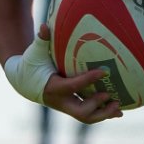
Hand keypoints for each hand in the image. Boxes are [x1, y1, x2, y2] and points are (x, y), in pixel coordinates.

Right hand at [4, 29, 120, 120]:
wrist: (24, 82)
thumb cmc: (31, 64)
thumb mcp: (35, 53)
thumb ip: (41, 41)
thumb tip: (44, 26)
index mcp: (53, 88)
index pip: (73, 86)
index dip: (88, 80)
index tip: (103, 72)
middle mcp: (61, 101)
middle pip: (81, 112)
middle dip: (97, 106)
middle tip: (110, 96)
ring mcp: (67, 107)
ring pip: (86, 117)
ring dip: (104, 114)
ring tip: (119, 108)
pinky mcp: (72, 107)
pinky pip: (89, 114)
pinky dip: (103, 113)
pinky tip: (118, 111)